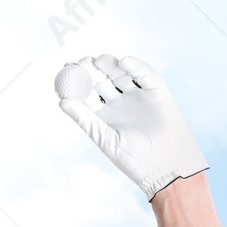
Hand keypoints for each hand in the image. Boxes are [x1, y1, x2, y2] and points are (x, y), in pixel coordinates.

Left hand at [54, 54, 207, 200]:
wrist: (165, 166)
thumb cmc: (132, 158)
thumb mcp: (103, 137)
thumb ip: (84, 118)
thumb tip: (61, 101)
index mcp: (104, 115)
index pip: (87, 93)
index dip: (77, 82)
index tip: (67, 69)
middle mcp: (120, 103)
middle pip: (102, 80)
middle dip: (92, 69)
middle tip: (82, 61)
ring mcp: (138, 96)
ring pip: (120, 74)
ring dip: (110, 65)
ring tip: (99, 61)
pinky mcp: (157, 91)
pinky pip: (145, 75)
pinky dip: (135, 66)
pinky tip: (123, 62)